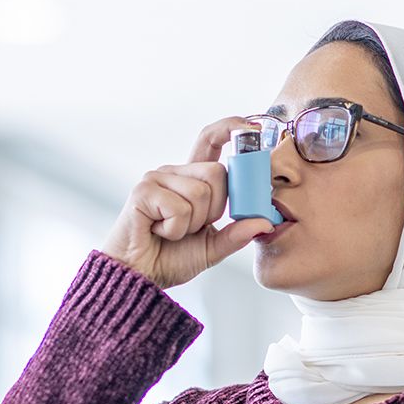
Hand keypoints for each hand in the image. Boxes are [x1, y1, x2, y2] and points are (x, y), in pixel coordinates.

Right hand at [102, 117, 274, 288]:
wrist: (138, 277)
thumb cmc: (169, 258)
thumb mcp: (212, 248)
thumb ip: (237, 234)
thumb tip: (264, 222)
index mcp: (191, 179)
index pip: (211, 141)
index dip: (230, 128)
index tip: (251, 127)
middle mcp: (174, 172)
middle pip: (217, 173)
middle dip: (214, 209)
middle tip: (193, 227)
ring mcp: (156, 178)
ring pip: (200, 192)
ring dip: (192, 223)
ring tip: (172, 232)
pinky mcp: (143, 191)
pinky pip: (179, 208)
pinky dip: (175, 229)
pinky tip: (158, 232)